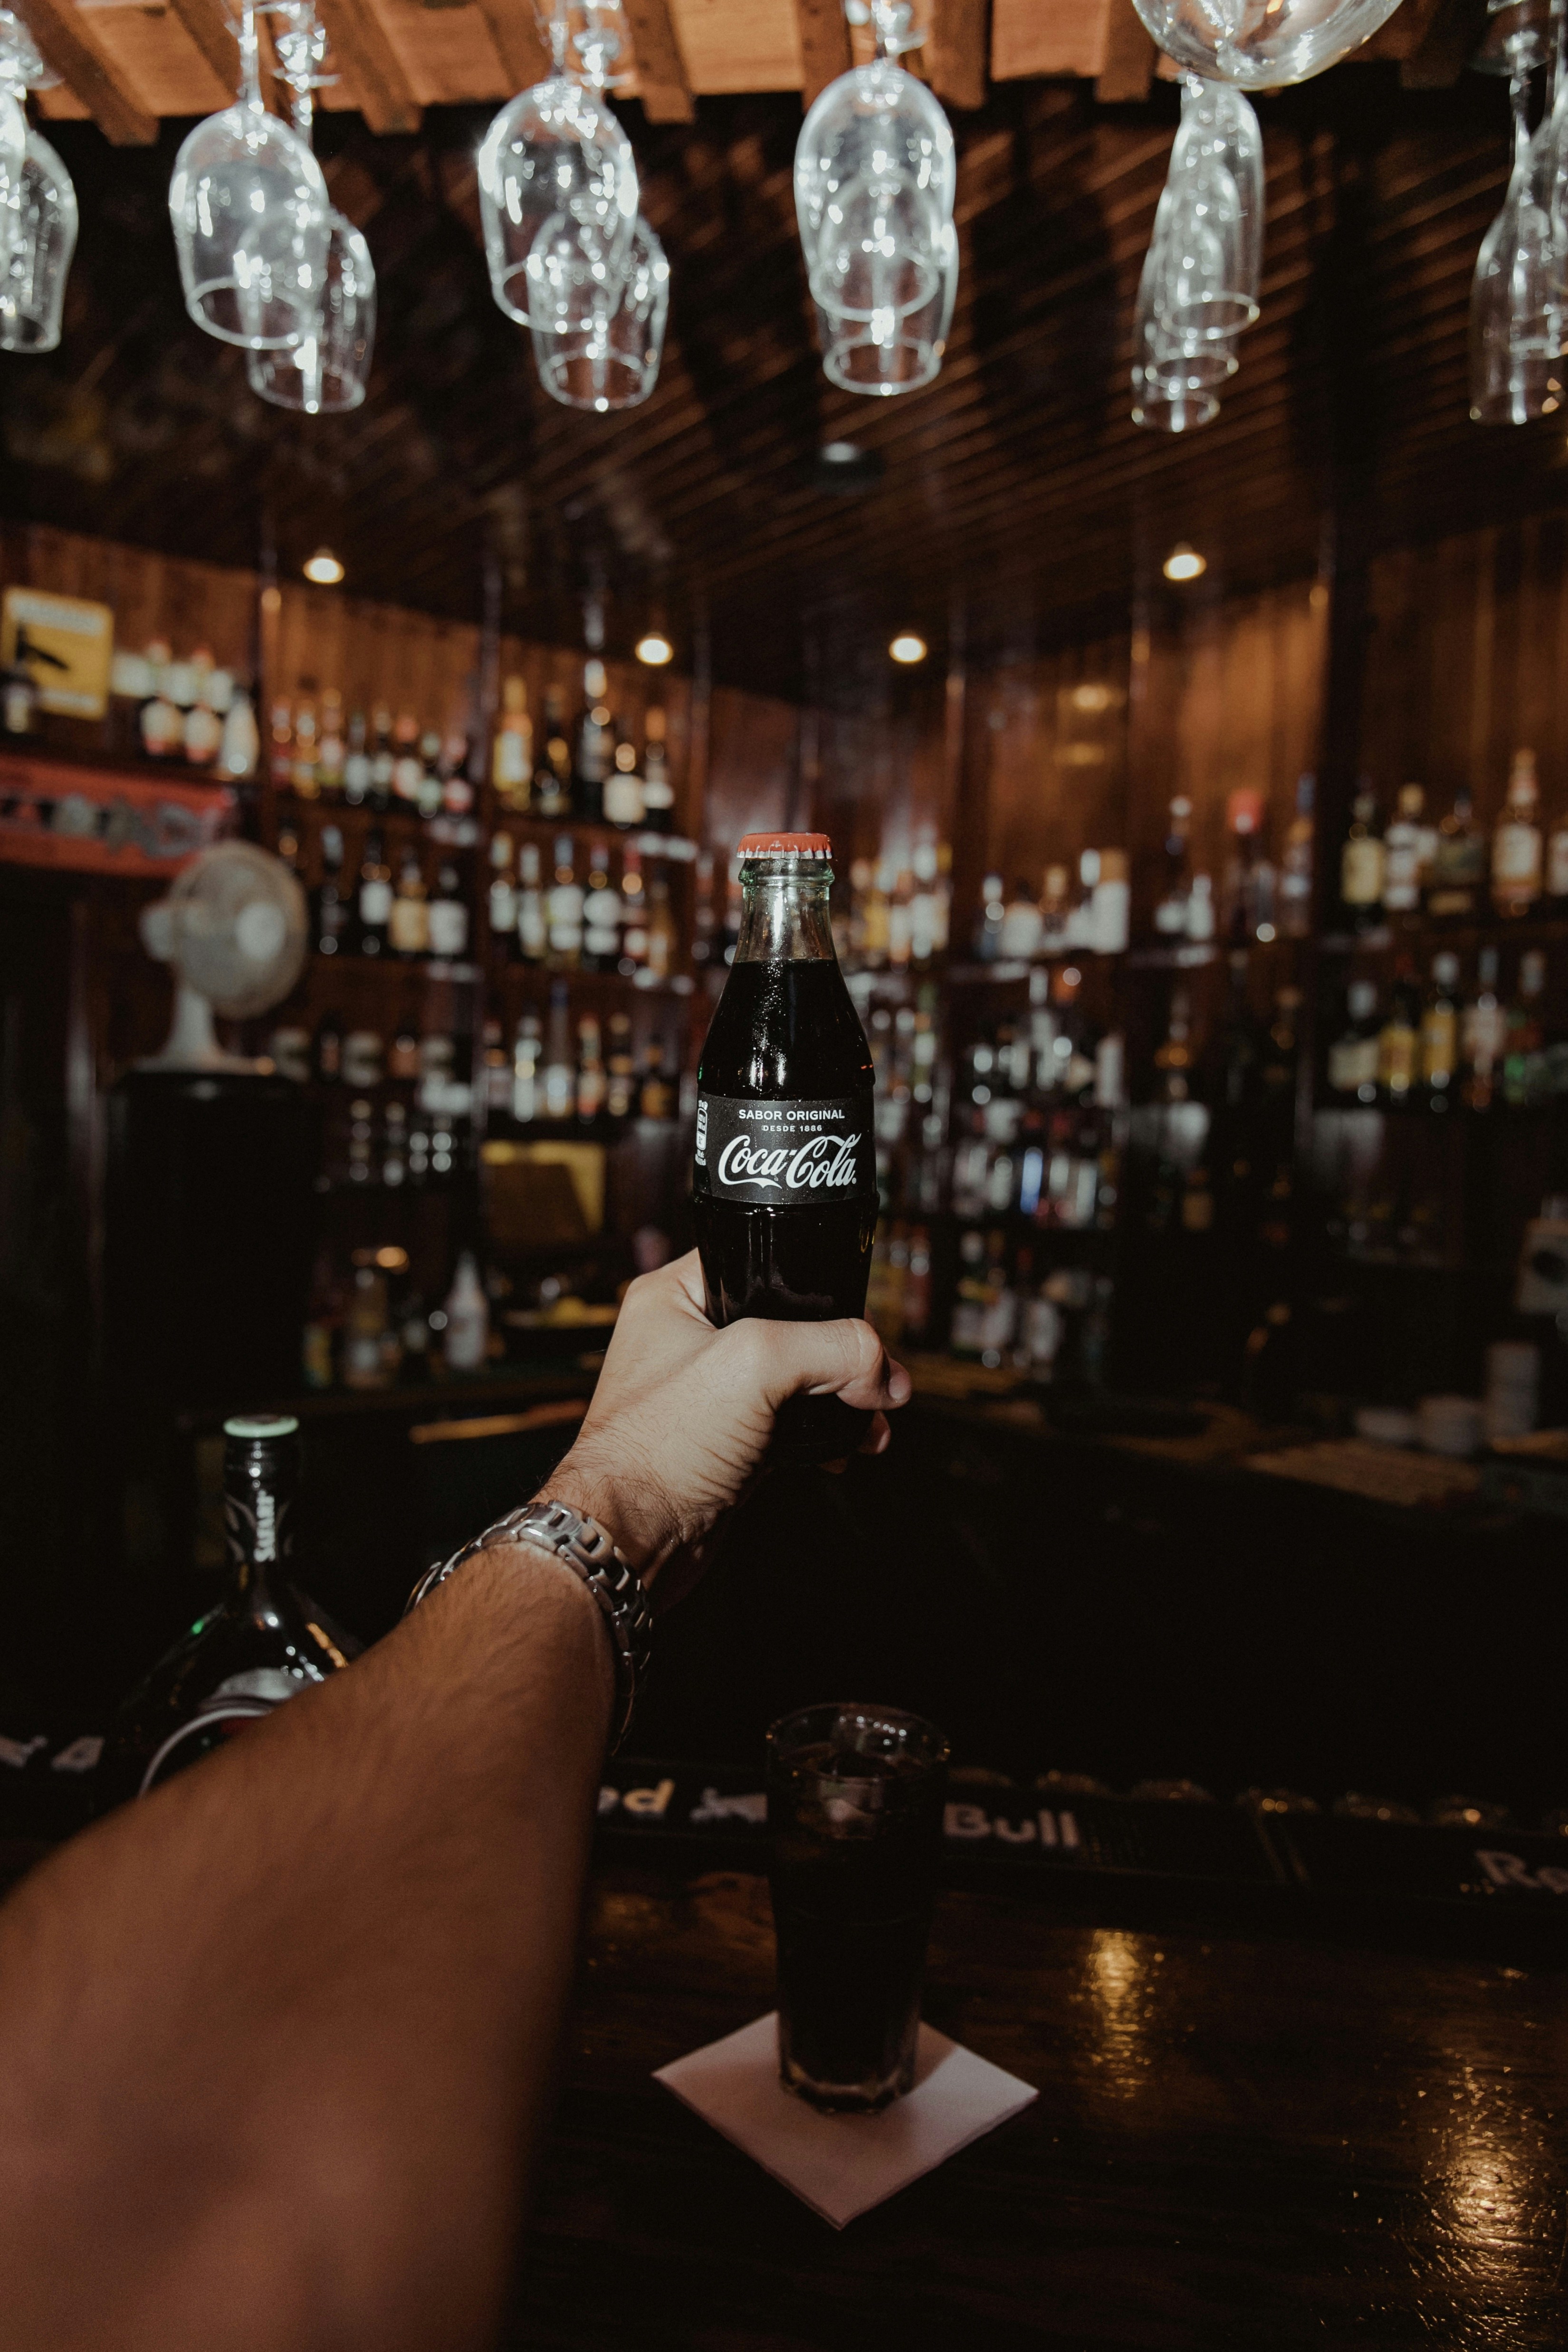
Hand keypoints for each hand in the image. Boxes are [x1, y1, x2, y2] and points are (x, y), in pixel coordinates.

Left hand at [545, 1250, 909, 1607]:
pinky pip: (793, 1422)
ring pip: (799, 1377)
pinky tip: (847, 1449)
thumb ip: (832, 1348)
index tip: (856, 1314)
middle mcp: (691, 1338)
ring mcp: (711, 1393)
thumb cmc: (658, 1448)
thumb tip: (885, 1371)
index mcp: (676, 1296)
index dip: (815, 1282)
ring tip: (873, 1420)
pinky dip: (826, 1433)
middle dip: (842, 1353)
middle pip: (793, 1323)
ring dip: (843, 1397)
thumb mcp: (755, 1364)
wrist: (633, 1540)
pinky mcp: (729, 1441)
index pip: (761, 1261)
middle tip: (876, 1379)